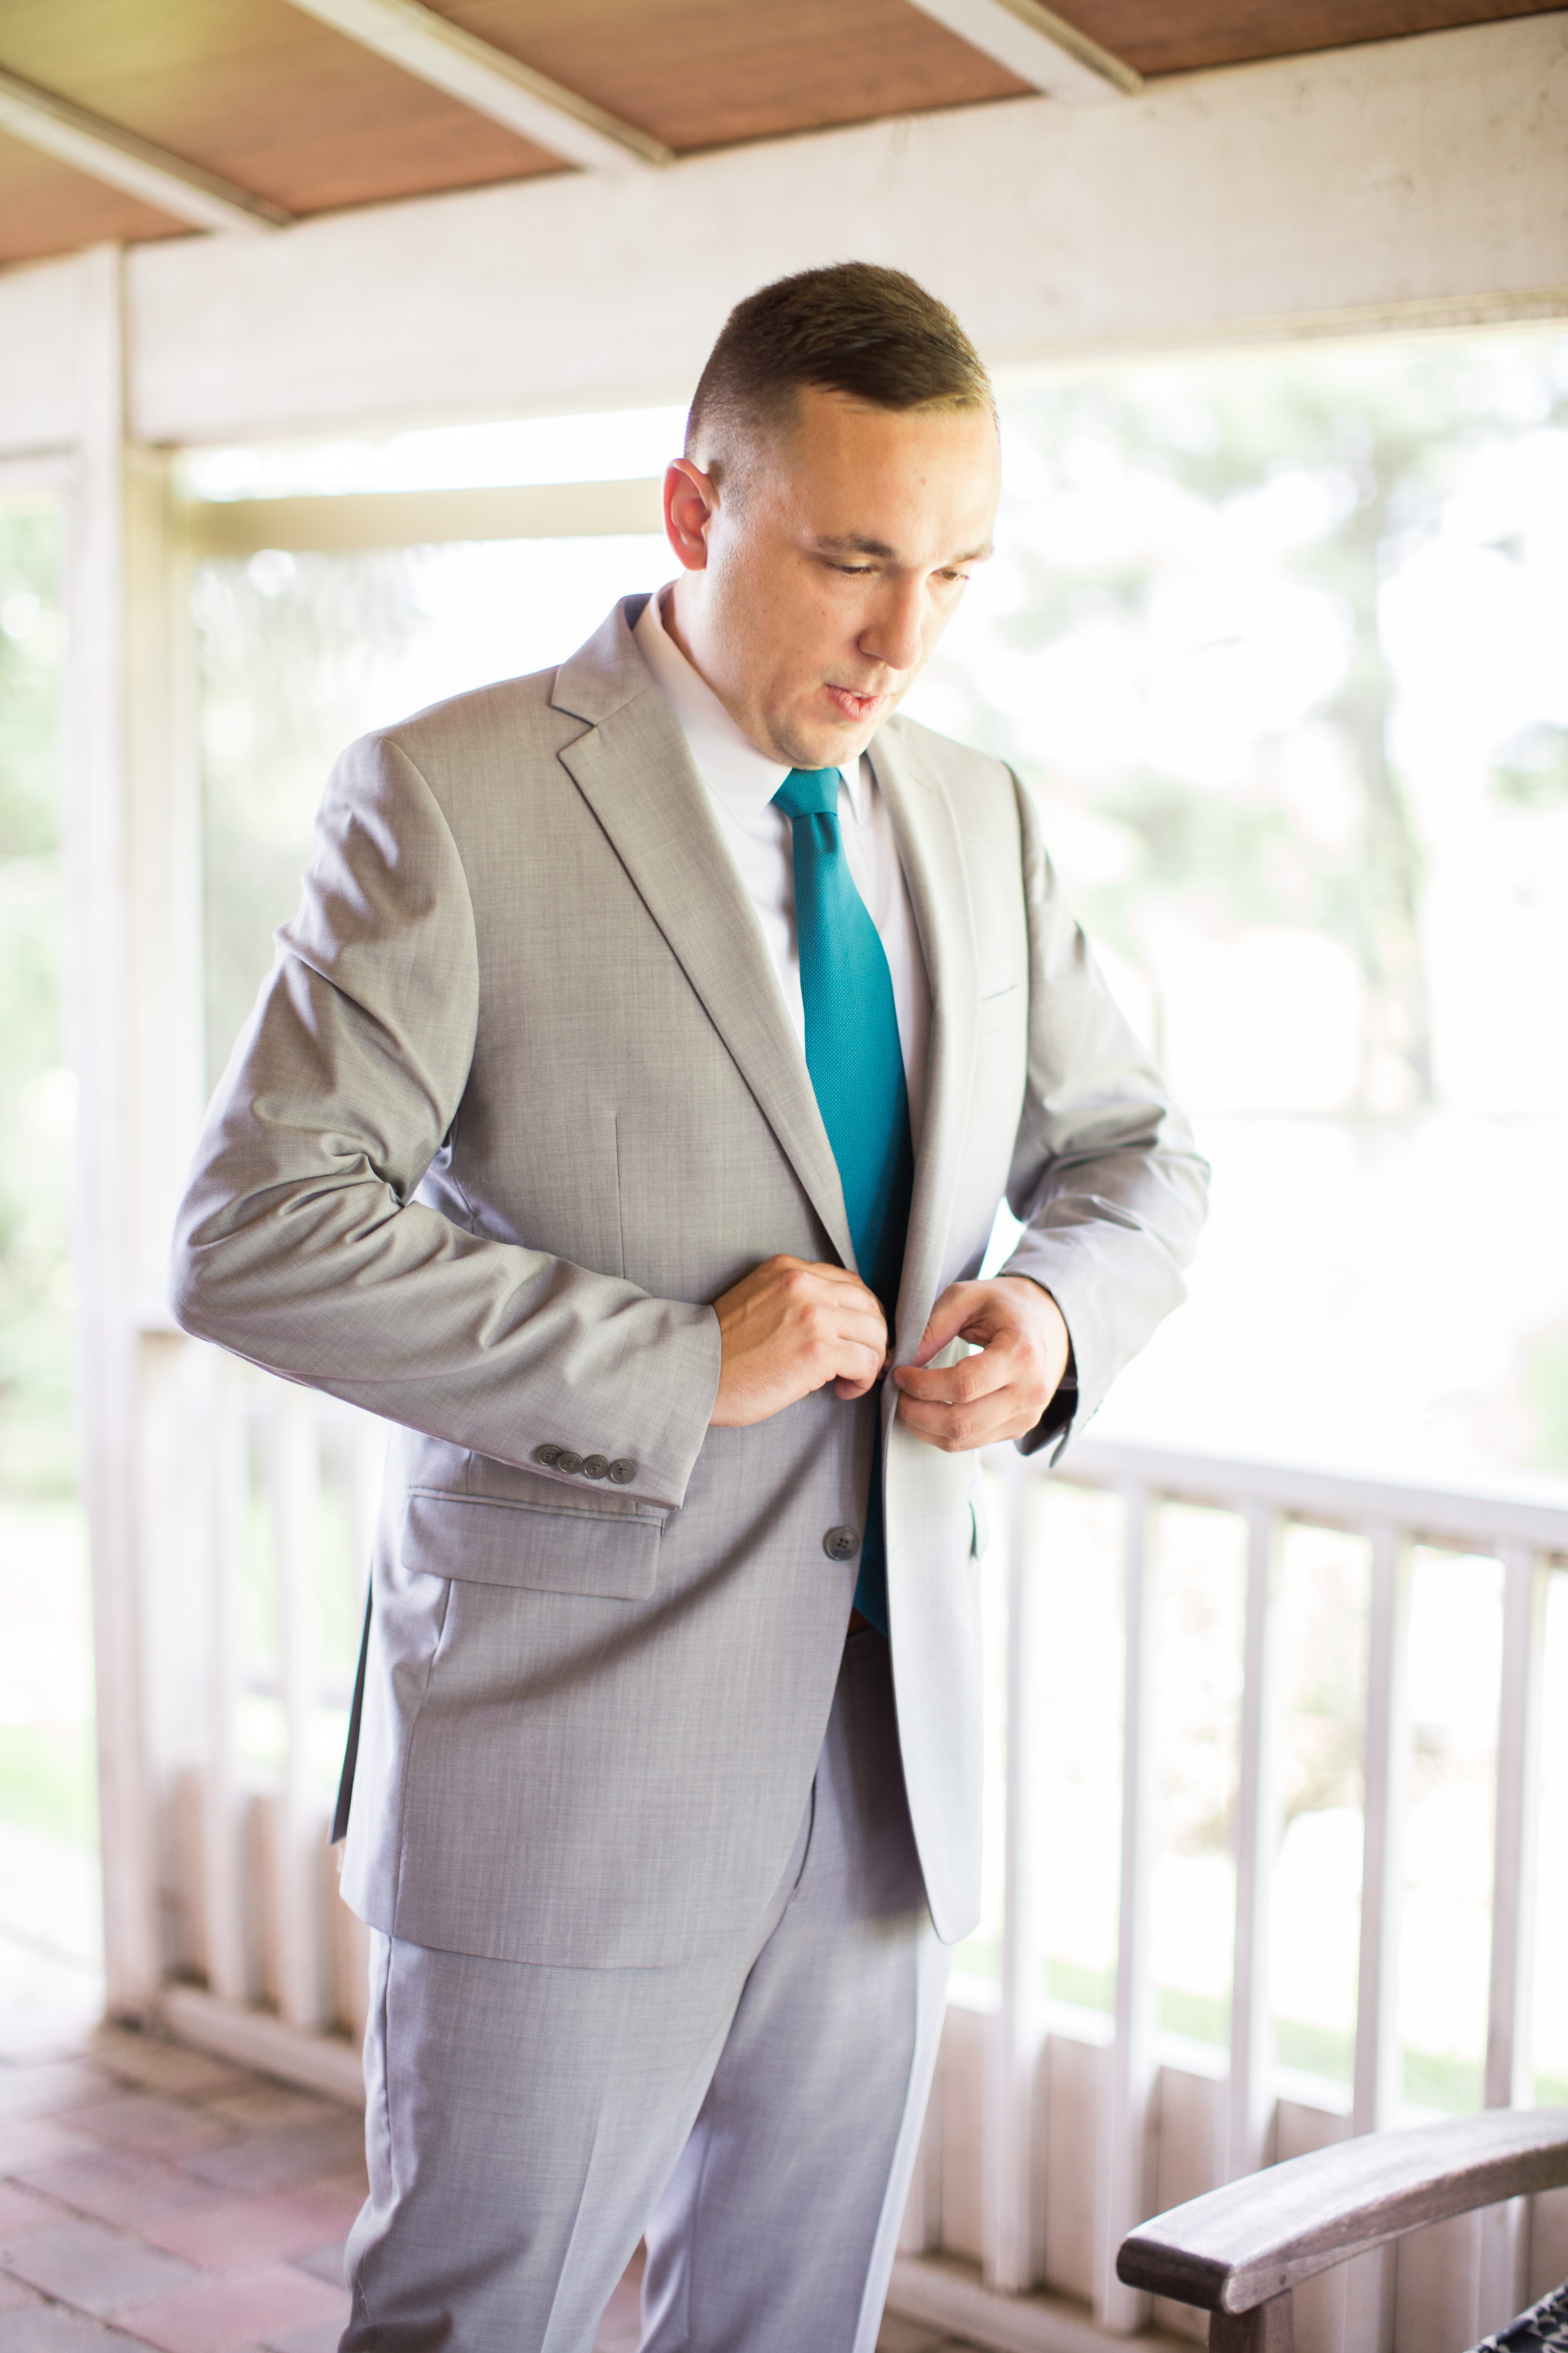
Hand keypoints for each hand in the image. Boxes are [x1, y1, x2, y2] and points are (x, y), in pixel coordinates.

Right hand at [710, 1255, 889, 1427]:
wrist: (693, 1375)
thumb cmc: (722, 1350)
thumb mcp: (758, 1300)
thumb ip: (796, 1298)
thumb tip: (841, 1320)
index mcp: (788, 1268)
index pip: (850, 1284)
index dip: (861, 1314)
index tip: (857, 1337)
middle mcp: (804, 1283)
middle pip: (869, 1306)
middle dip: (873, 1338)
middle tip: (861, 1362)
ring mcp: (814, 1315)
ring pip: (874, 1333)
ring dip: (869, 1361)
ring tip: (848, 1379)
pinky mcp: (819, 1350)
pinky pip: (866, 1361)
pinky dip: (862, 1380)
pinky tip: (842, 1389)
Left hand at [892, 1277, 1069, 1452]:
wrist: (1050, 1322)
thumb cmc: (1005, 1305)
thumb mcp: (968, 1296)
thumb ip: (932, 1326)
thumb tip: (901, 1361)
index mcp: (1021, 1353)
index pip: (964, 1385)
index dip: (923, 1385)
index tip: (900, 1373)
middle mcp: (1030, 1392)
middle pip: (962, 1422)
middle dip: (916, 1413)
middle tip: (896, 1395)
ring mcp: (1026, 1415)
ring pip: (963, 1440)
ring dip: (923, 1428)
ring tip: (905, 1404)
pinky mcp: (1019, 1428)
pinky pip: (972, 1442)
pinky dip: (941, 1432)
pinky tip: (927, 1411)